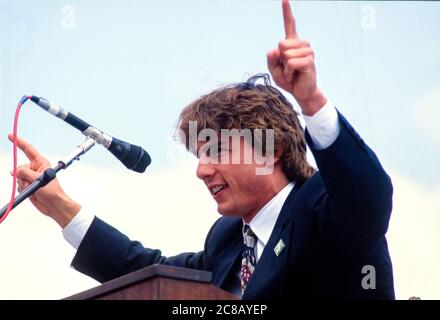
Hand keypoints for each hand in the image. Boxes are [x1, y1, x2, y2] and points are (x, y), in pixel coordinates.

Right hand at [8, 134, 80, 227]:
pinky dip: (22, 189)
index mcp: (41, 163)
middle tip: (30, 182)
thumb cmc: (53, 192)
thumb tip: (14, 171)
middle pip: (20, 167)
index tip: (11, 136)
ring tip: (33, 189)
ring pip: (18, 177)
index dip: (19, 142)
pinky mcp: (28, 185)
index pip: (28, 150)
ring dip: (22, 184)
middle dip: (21, 175)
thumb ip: (25, 173)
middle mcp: (35, 169)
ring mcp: (31, 177)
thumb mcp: (39, 180)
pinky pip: (18, 185)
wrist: (53, 206)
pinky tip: (31, 193)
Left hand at [267, 0, 326, 114]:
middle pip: (281, 44)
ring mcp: (308, 51)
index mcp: (292, 43)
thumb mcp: (273, 70)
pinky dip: (288, 72)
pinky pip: (291, 63)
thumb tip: (276, 48)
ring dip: (285, 68)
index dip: (287, 12)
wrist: (301, 92)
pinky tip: (295, 75)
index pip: (289, 24)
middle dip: (279, 60)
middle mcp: (302, 44)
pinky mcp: (309, 61)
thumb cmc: (288, 80)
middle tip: (287, 69)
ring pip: (286, 54)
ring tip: (292, 73)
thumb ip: (271, 59)